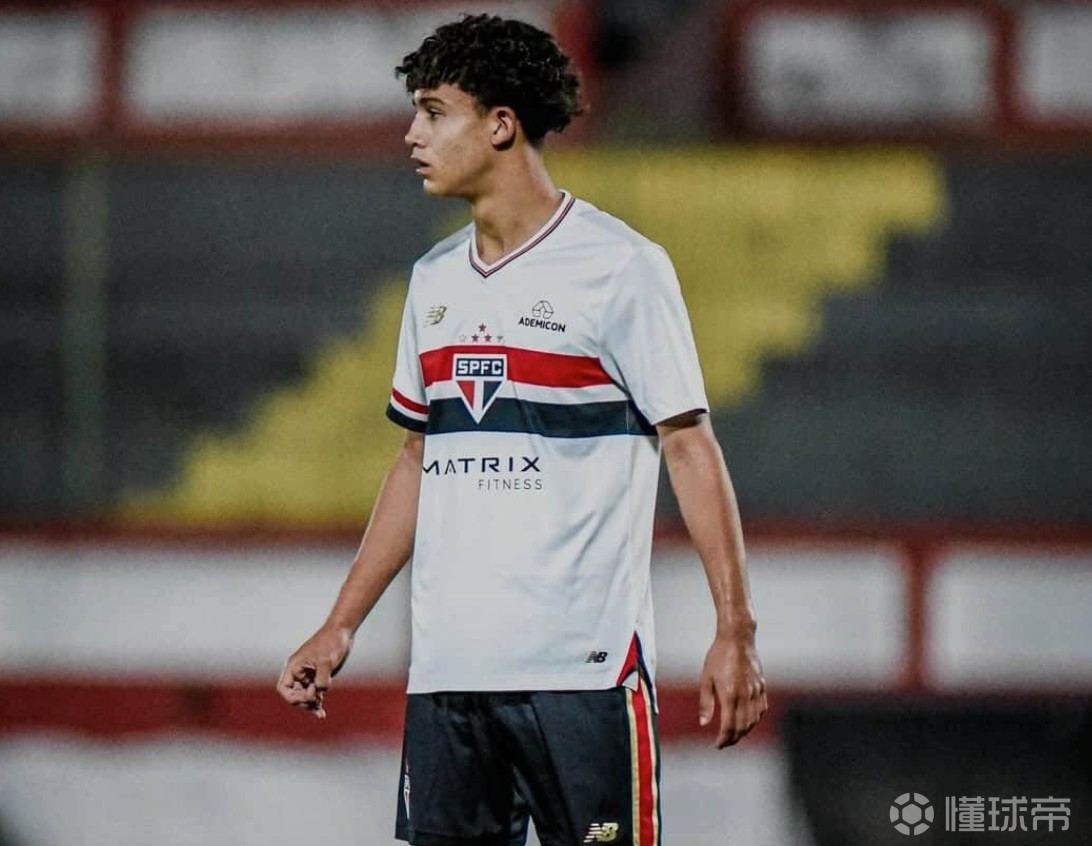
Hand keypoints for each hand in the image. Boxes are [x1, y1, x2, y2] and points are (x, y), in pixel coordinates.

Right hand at [277, 626, 353, 718]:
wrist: (342, 633)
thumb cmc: (331, 642)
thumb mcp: (326, 660)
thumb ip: (321, 678)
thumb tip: (320, 691)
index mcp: (295, 666)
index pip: (284, 688)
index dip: (292, 697)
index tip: (307, 696)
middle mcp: (299, 672)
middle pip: (294, 695)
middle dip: (304, 701)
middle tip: (317, 699)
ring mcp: (309, 675)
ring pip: (305, 696)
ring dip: (311, 705)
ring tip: (320, 712)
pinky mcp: (319, 677)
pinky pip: (314, 693)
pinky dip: (317, 702)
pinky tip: (322, 712)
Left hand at [698, 633, 767, 747]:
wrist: (738, 638)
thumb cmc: (718, 656)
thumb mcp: (706, 678)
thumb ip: (706, 703)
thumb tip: (704, 723)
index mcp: (730, 694)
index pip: (729, 726)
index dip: (723, 739)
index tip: (717, 745)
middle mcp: (745, 695)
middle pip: (743, 727)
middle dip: (733, 739)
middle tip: (725, 743)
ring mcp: (756, 691)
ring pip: (754, 720)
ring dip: (745, 731)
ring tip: (735, 735)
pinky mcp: (762, 686)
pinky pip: (762, 709)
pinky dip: (755, 719)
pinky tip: (748, 721)